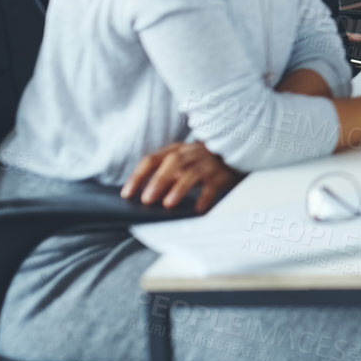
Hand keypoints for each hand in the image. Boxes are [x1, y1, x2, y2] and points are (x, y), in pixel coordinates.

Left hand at [120, 142, 242, 213]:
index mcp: (175, 150)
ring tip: (168, 204)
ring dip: (178, 188)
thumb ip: (164, 175)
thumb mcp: (180, 164)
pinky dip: (205, 198)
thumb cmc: (199, 164)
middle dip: (158, 180)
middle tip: (146, 200)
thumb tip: (143, 196)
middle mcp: (191, 153)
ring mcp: (207, 163)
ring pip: (192, 172)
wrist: (234, 155)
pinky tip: (197, 209)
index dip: (137, 176)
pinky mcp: (221, 175)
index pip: (152, 160)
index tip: (126, 194)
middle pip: (173, 162)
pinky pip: (212, 186)